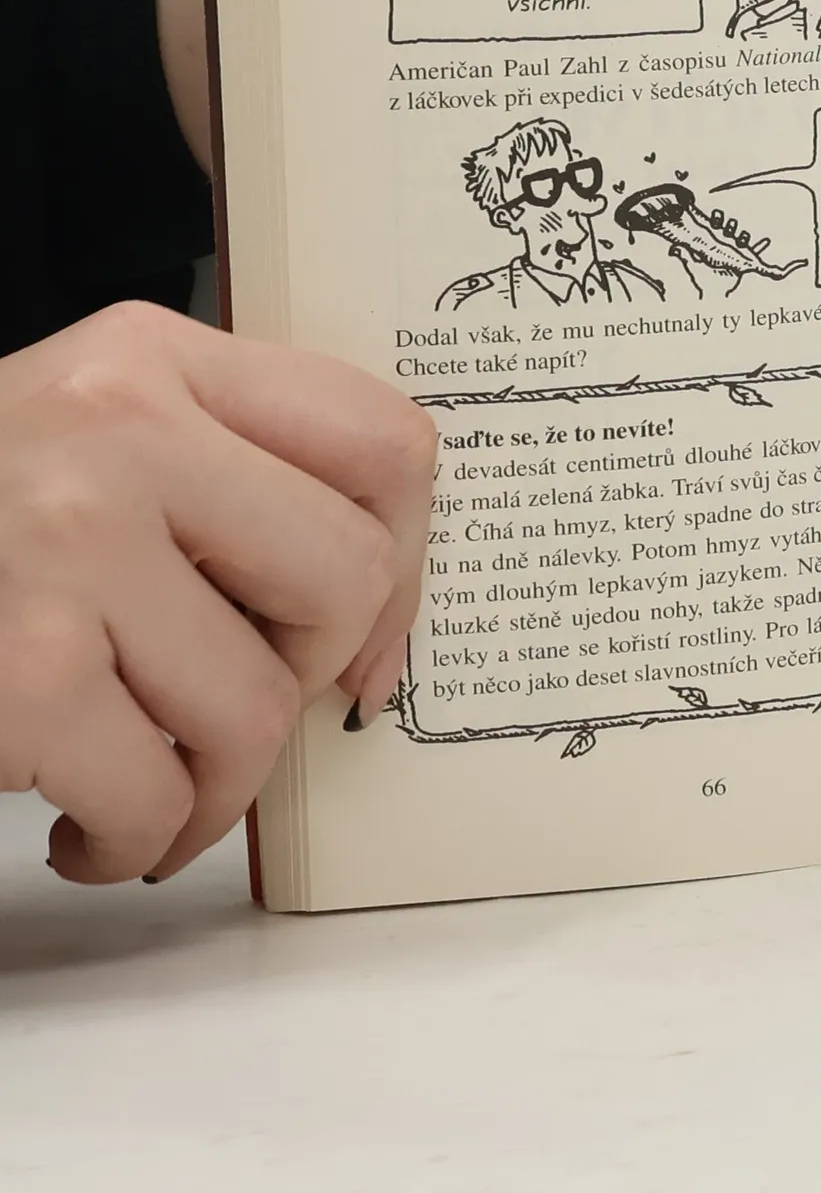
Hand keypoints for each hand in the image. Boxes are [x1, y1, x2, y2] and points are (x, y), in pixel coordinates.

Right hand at [0, 303, 435, 883]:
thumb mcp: (87, 435)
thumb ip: (224, 475)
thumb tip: (376, 626)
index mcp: (153, 356)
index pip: (383, 438)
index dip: (409, 558)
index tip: (364, 635)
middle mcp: (116, 427)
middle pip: (350, 574)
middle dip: (308, 674)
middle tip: (235, 705)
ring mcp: (62, 542)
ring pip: (262, 704)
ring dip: (220, 786)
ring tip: (159, 788)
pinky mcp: (18, 670)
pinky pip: (160, 790)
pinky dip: (138, 837)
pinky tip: (89, 827)